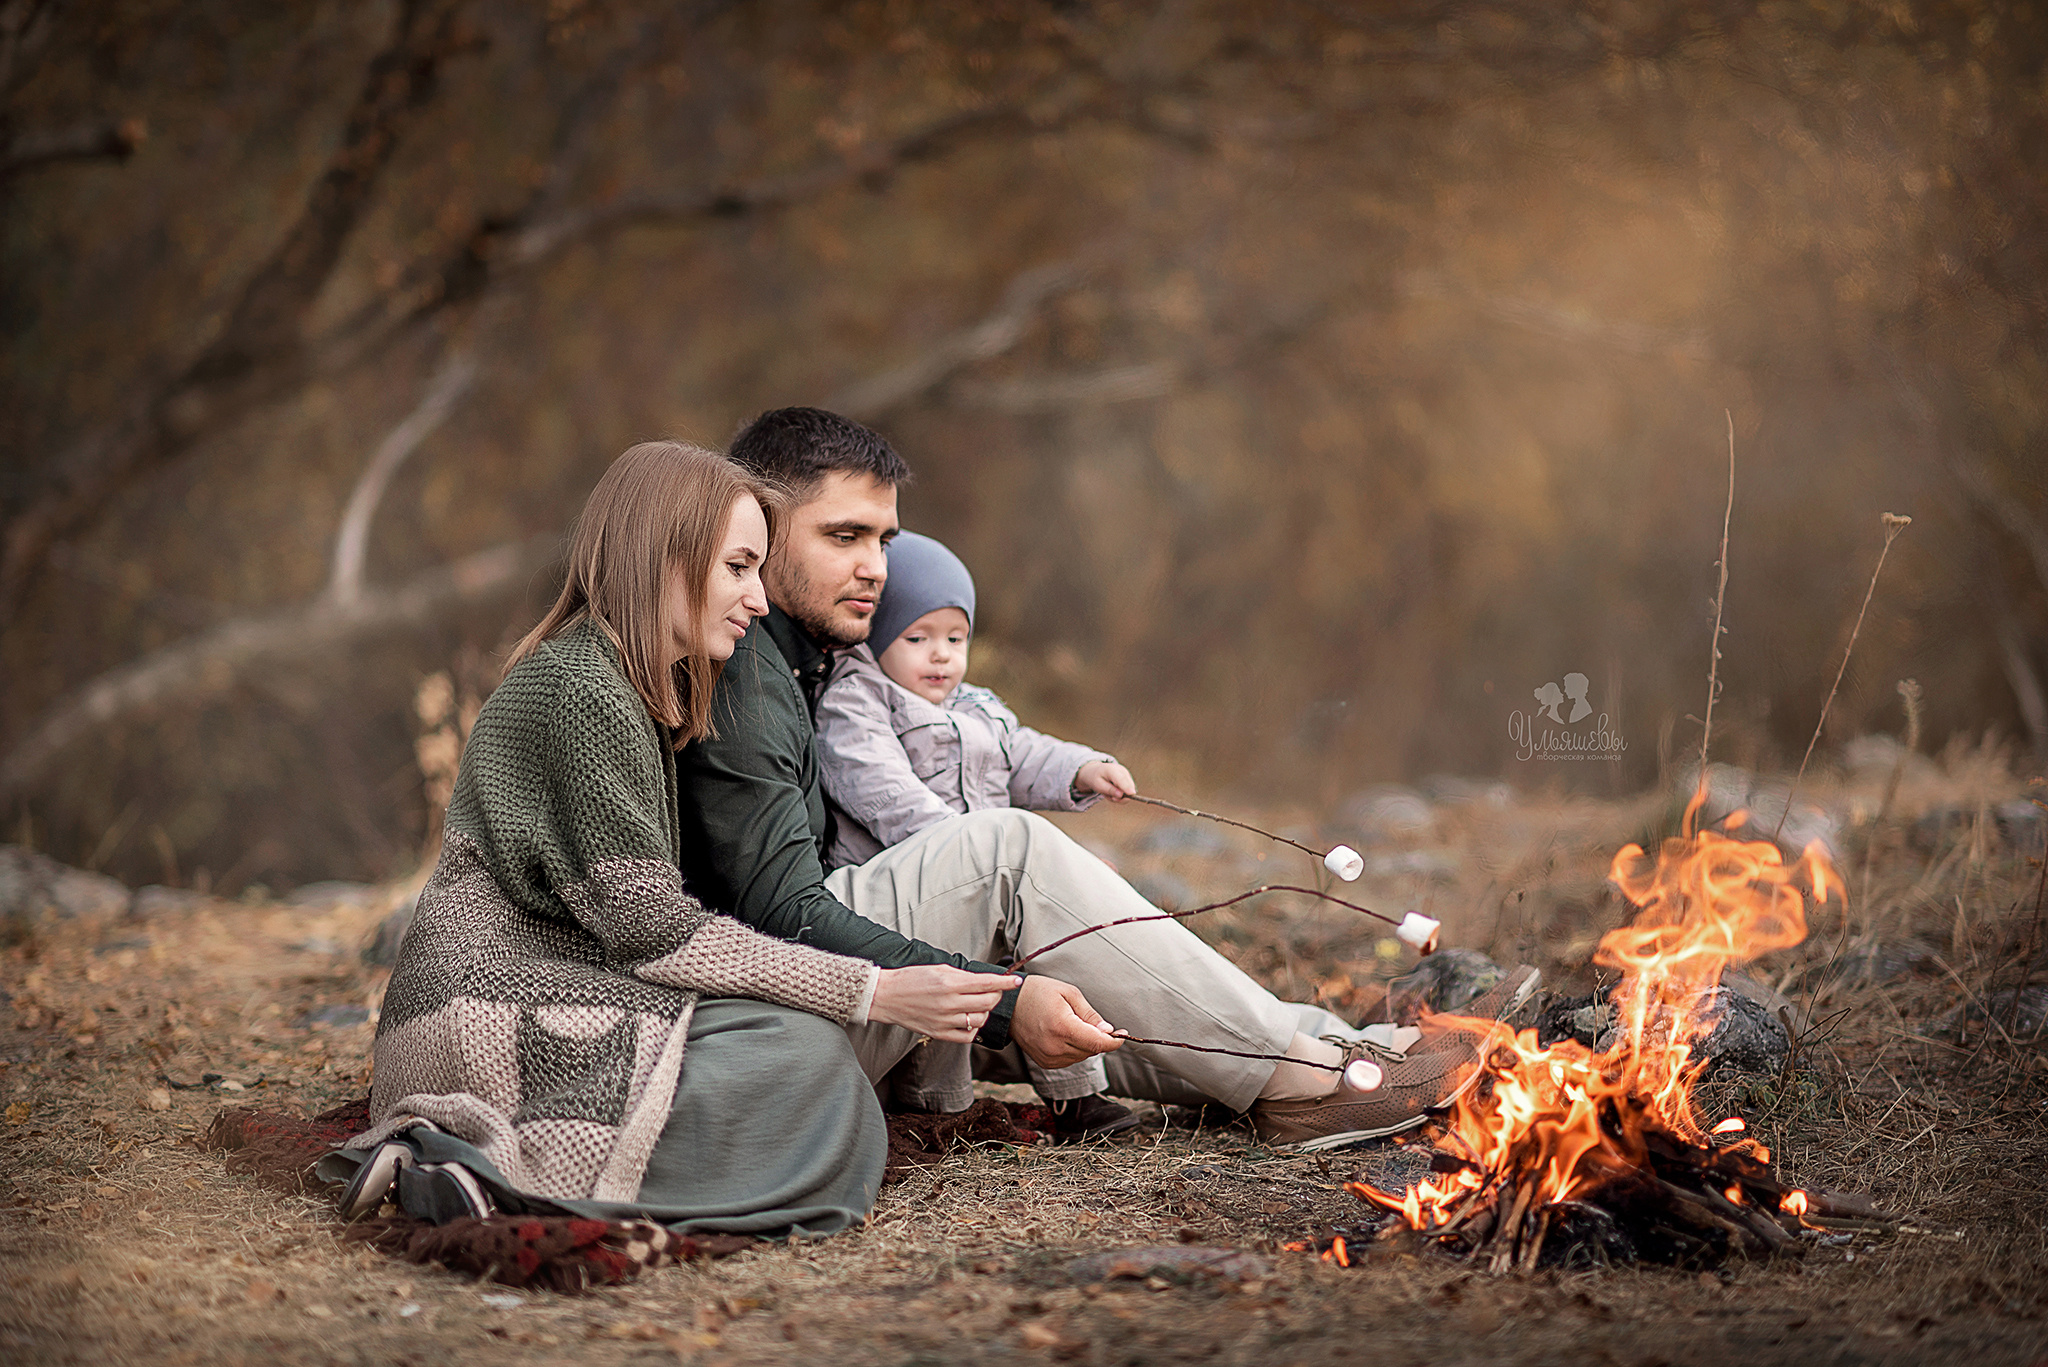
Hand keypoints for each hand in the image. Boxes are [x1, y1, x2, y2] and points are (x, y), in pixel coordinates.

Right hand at [868, 966, 1020, 1042]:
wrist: (887, 996)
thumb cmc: (911, 978)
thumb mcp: (939, 968)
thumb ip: (964, 976)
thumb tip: (986, 980)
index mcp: (950, 984)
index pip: (987, 983)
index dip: (1005, 983)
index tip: (1016, 981)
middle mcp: (949, 1004)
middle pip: (987, 1003)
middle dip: (996, 996)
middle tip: (992, 991)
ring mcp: (944, 1021)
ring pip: (980, 1020)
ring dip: (984, 1011)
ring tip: (977, 1004)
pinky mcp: (939, 1034)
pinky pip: (967, 1036)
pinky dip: (973, 1028)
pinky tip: (968, 1019)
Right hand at [1011, 975, 1123, 1068]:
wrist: (1010, 1005)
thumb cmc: (1039, 993)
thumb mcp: (1069, 993)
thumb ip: (1090, 1015)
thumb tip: (1108, 1031)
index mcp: (1062, 1027)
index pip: (1098, 1043)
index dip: (1114, 1041)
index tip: (1123, 1034)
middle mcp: (1055, 1047)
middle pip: (1091, 1050)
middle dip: (1098, 1038)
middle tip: (1091, 1021)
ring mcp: (1049, 1057)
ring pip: (1082, 1056)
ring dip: (1085, 1043)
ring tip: (1071, 1024)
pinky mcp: (1045, 1062)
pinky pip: (1070, 1060)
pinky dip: (1074, 1049)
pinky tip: (1064, 1034)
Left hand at [1074, 760, 1135, 801]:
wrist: (1095, 771)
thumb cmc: (1095, 778)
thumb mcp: (1098, 785)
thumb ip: (1109, 790)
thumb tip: (1121, 795)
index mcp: (1111, 770)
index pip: (1121, 779)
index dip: (1127, 787)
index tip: (1131, 794)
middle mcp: (1122, 770)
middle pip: (1128, 786)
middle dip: (1121, 797)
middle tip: (1111, 798)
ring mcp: (1126, 774)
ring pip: (1129, 790)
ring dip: (1119, 796)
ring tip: (1109, 792)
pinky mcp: (1128, 779)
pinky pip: (1128, 791)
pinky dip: (1120, 794)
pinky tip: (1113, 791)